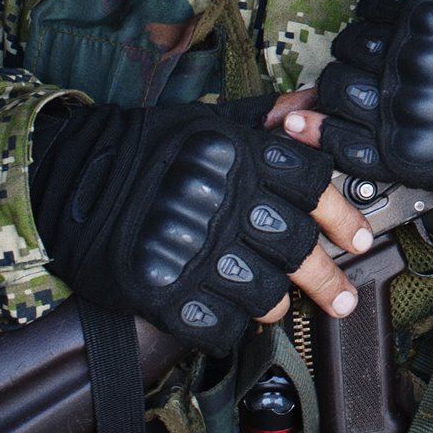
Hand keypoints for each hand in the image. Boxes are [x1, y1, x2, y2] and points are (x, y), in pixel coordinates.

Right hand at [29, 97, 370, 356]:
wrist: (72, 178)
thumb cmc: (150, 148)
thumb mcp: (211, 121)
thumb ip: (267, 119)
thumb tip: (315, 106)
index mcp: (240, 155)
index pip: (314, 185)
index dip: (344, 216)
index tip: (360, 239)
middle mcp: (223, 200)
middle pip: (298, 246)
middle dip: (329, 279)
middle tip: (345, 299)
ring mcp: (193, 247)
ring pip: (265, 290)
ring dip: (277, 303)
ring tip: (278, 304)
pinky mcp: (162, 289)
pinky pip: (218, 322)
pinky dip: (233, 326)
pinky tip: (232, 317)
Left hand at [298, 0, 432, 201]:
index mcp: (428, 15)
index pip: (371, 8)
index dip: (372, 18)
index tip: (379, 29)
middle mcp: (412, 59)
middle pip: (349, 49)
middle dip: (353, 53)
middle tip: (367, 63)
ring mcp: (406, 108)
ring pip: (338, 92)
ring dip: (335, 89)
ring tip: (348, 91)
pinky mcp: (407, 155)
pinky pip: (346, 146)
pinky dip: (321, 135)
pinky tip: (305, 126)